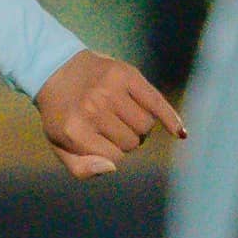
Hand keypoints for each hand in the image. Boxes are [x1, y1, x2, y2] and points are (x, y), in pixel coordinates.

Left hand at [34, 50, 182, 177]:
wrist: (57, 69)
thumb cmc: (62, 114)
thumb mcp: (60, 145)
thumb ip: (81, 168)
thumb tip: (112, 168)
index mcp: (74, 130)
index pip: (115, 159)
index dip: (112, 155)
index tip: (102, 144)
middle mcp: (92, 109)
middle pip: (132, 142)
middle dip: (125, 139)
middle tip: (110, 126)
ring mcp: (110, 91)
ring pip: (145, 126)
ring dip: (139, 126)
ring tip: (123, 117)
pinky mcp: (127, 75)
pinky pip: (157, 103)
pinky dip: (171, 119)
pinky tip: (180, 133)